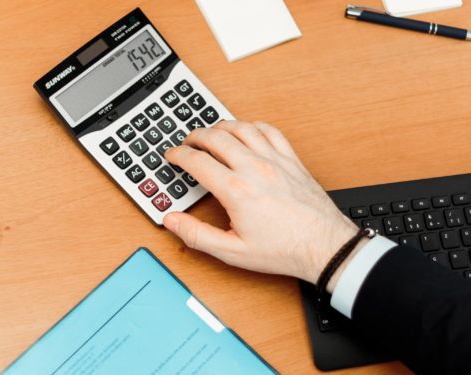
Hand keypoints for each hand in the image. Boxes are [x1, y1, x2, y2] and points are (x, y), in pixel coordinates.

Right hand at [164, 121, 362, 289]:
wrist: (325, 247)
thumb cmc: (283, 250)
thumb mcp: (232, 251)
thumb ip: (197, 235)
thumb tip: (172, 220)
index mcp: (236, 190)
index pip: (197, 160)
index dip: (178, 155)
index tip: (172, 156)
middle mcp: (254, 168)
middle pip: (216, 137)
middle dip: (195, 136)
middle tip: (187, 143)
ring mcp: (275, 161)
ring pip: (241, 128)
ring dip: (221, 127)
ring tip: (211, 133)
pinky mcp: (291, 160)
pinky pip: (269, 131)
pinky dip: (252, 126)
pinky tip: (247, 131)